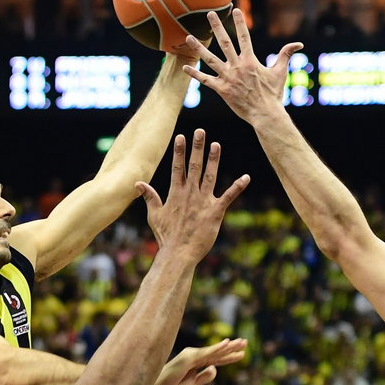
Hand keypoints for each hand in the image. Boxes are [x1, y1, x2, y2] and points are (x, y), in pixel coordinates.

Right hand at [138, 129, 248, 262]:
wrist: (178, 254)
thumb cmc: (166, 236)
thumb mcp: (154, 215)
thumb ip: (150, 197)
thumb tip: (138, 183)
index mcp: (176, 193)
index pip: (178, 167)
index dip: (180, 151)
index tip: (181, 136)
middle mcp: (190, 194)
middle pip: (194, 166)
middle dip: (197, 147)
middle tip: (200, 131)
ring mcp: (203, 202)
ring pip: (210, 176)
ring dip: (214, 159)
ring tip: (216, 144)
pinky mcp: (215, 212)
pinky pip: (229, 196)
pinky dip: (238, 186)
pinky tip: (246, 177)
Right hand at [148, 338, 247, 384]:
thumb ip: (203, 377)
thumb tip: (215, 369)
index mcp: (195, 364)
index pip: (216, 359)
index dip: (229, 357)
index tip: (242, 354)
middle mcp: (193, 357)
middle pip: (217, 352)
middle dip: (232, 348)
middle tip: (246, 342)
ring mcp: (190, 356)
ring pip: (214, 352)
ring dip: (229, 347)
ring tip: (242, 342)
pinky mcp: (188, 359)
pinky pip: (206, 354)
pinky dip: (217, 348)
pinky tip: (228, 344)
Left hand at [180, 8, 303, 122]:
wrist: (265, 114)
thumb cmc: (273, 94)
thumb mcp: (280, 72)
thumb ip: (286, 54)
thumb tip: (299, 44)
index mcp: (250, 60)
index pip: (244, 37)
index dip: (239, 23)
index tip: (235, 10)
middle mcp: (237, 66)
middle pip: (225, 42)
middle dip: (217, 27)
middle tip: (210, 14)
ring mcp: (228, 77)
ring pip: (210, 59)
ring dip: (199, 47)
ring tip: (188, 37)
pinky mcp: (221, 89)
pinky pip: (205, 80)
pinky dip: (194, 74)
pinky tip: (184, 67)